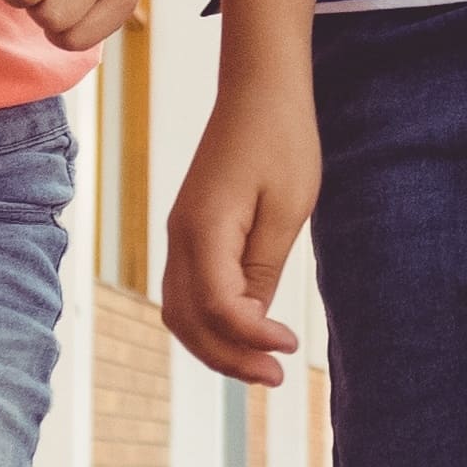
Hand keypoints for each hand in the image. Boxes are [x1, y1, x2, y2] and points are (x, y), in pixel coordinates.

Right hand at [162, 91, 320, 384]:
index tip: (288, 347)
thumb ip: (263, 268)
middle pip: (187, 321)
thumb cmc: (281, 140)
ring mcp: (179, 235)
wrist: (259, 89)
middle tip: (274, 377)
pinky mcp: (190, 231)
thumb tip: (251, 321)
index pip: (218, 307)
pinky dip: (210, 322)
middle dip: (228, 357)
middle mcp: (180, 237)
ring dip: (215, 345)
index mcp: (204, 230)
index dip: (251, 338)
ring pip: (179, 312)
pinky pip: (187, 292)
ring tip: (260, 365)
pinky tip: (246, 330)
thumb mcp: (286, 209)